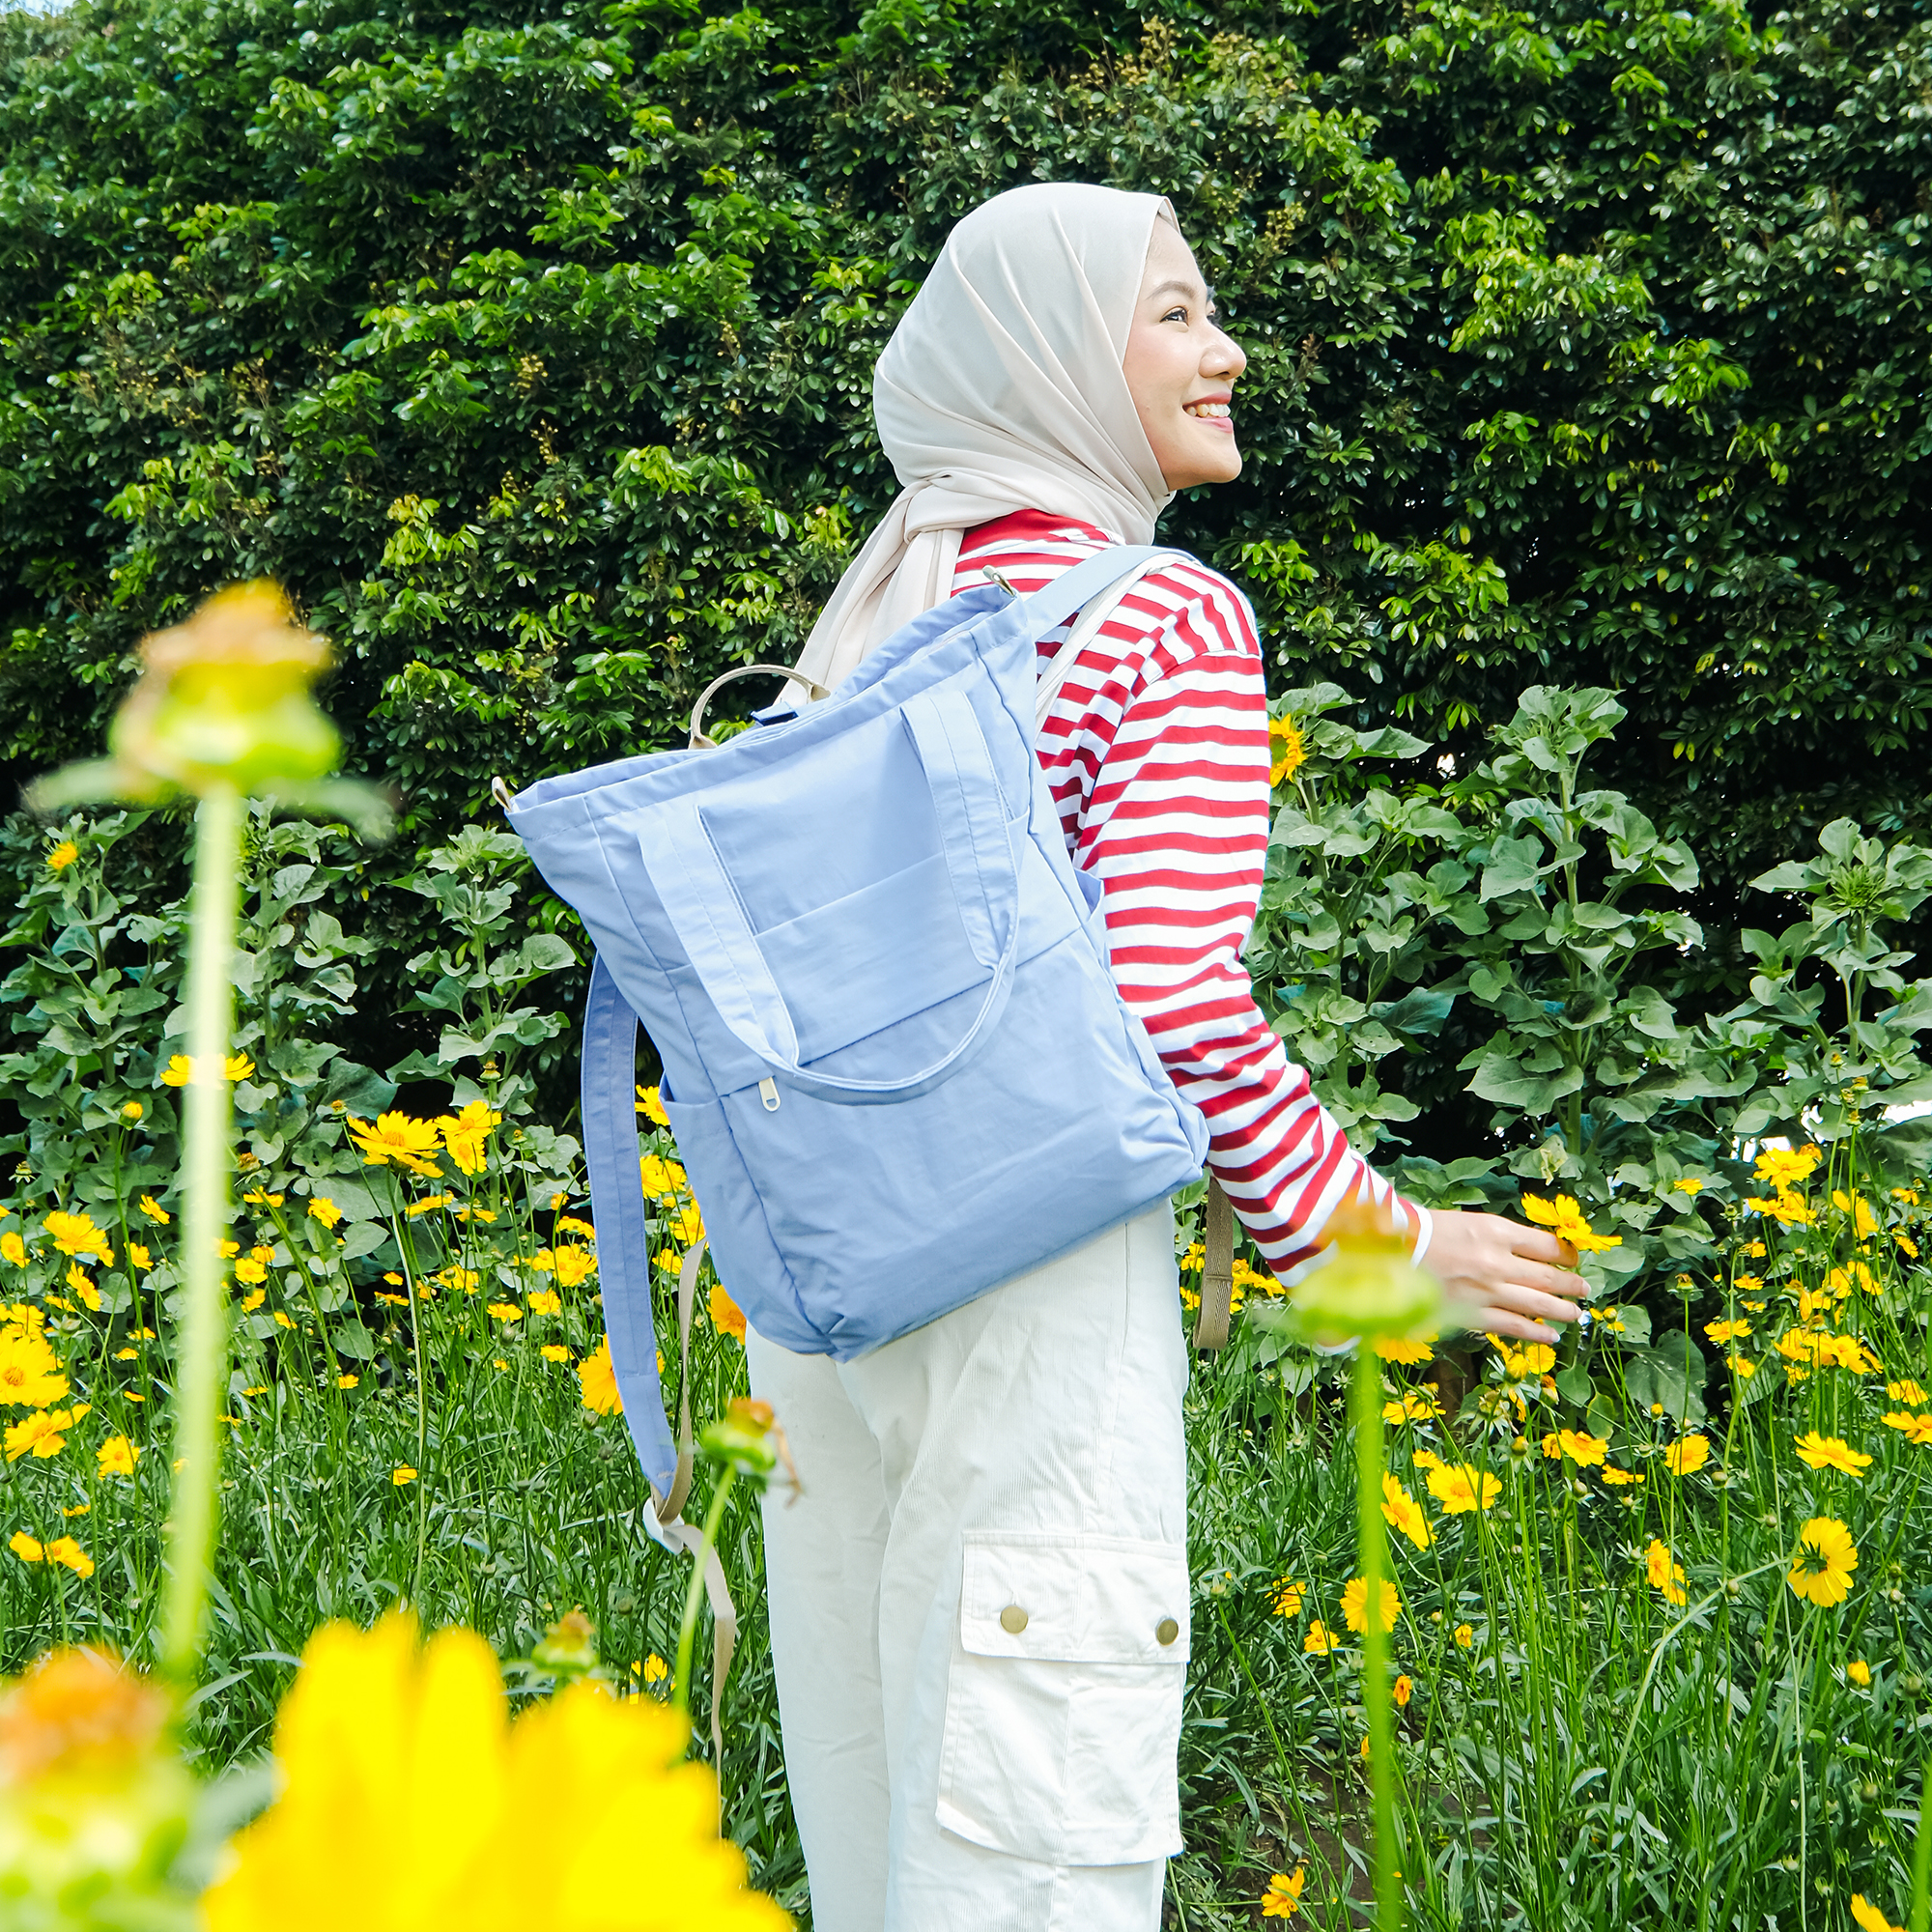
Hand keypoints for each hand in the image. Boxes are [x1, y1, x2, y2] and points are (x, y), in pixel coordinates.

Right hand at [1422, 1209, 1590, 1343]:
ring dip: (1562, 1309)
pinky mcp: (1474, 1313)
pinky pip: (1514, 1326)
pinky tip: (1550, 1336)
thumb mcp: (1470, 1222)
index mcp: (1497, 1232)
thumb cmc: (1426, 1231)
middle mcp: (1499, 1262)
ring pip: (1538, 1304)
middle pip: (1549, 1276)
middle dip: (1571, 1283)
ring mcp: (1488, 1290)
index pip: (1547, 1245)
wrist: (1393, 1252)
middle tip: (1584, 1288)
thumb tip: (1529, 1253)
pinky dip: (1536, 1333)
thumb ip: (1500, 1238)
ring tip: (1575, 1313)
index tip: (1572, 1259)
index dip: (1566, 1254)